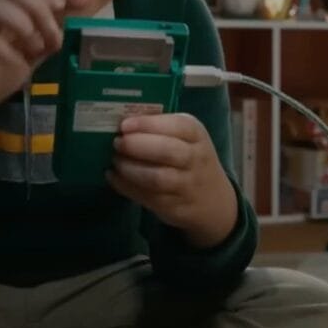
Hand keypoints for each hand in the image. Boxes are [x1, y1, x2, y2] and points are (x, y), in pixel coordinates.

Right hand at [0, 0, 63, 126]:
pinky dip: (3, 48)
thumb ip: (41, 46)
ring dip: (22, 23)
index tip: (59, 7)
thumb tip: (63, 31)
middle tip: (51, 36)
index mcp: (1, 13)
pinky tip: (16, 63)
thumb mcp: (23, 60)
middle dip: (39, 7)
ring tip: (34, 48)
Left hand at [108, 113, 238, 248]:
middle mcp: (195, 159)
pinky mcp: (174, 207)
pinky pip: (147, 197)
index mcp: (197, 135)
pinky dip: (126, 186)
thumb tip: (122, 121)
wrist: (214, 199)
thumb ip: (160, 128)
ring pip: (156, 178)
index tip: (124, 124)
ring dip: (130, 169)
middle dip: (137, 145)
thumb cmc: (191, 159)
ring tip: (115, 161)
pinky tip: (114, 177)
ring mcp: (187, 185)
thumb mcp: (187, 138)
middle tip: (117, 142)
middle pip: (167, 151)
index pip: (177, 125)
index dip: (148, 124)